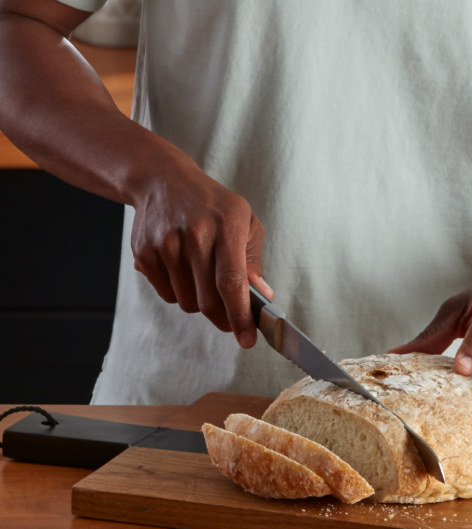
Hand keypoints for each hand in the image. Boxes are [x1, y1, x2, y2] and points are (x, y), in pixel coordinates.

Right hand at [130, 164, 273, 348]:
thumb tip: (262, 296)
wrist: (163, 181)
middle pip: (208, 300)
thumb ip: (253, 261)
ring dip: (199, 302)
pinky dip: (179, 292)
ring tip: (203, 276)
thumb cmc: (212, 205)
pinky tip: (183, 268)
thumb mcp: (245, 221)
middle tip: (231, 318)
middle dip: (223, 317)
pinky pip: (167, 294)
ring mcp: (166, 245)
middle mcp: (194, 236)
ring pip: (187, 302)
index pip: (232, 282)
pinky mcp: (144, 254)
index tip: (248, 339)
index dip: (240, 315)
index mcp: (226, 226)